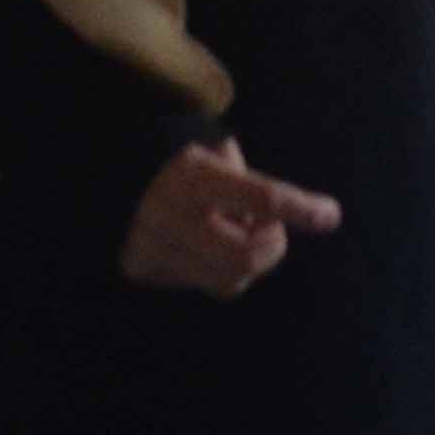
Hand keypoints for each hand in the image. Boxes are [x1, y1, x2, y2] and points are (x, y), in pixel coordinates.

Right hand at [121, 139, 340, 297]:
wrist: (103, 174)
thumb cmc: (173, 158)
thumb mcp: (209, 148)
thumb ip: (245, 176)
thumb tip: (288, 209)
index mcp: (196, 176)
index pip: (261, 197)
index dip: (300, 208)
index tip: (331, 215)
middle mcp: (174, 216)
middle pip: (248, 256)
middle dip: (270, 246)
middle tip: (266, 227)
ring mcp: (156, 249)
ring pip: (228, 281)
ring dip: (245, 262)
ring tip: (230, 233)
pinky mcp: (145, 271)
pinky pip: (202, 285)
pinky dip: (215, 269)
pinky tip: (203, 246)